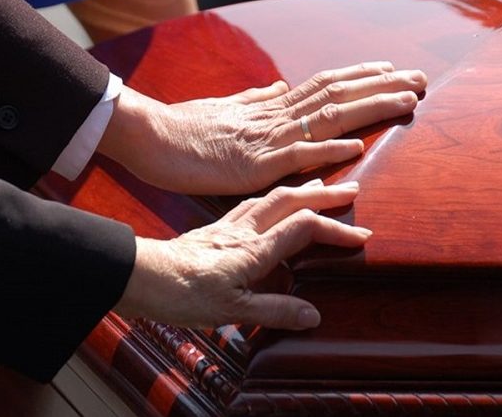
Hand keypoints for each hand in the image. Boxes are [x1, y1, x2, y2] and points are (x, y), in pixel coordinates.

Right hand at [99, 62, 426, 194]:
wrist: (150, 136)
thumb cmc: (183, 127)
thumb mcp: (225, 110)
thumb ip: (256, 100)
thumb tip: (279, 87)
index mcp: (269, 105)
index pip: (324, 84)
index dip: (361, 76)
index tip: (393, 70)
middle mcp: (273, 115)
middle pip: (336, 94)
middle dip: (381, 85)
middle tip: (420, 79)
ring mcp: (265, 138)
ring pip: (326, 117)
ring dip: (369, 107)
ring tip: (407, 100)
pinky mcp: (251, 165)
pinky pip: (295, 156)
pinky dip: (327, 150)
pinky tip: (356, 146)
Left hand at [114, 179, 369, 329]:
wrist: (140, 276)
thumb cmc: (181, 293)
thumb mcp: (231, 310)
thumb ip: (274, 310)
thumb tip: (313, 315)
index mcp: (253, 249)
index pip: (304, 228)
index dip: (335, 229)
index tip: (361, 235)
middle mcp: (243, 230)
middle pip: (290, 201)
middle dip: (324, 194)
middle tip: (352, 189)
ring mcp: (226, 225)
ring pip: (270, 197)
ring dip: (299, 190)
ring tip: (318, 186)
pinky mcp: (213, 227)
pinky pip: (250, 204)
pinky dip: (271, 198)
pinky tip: (269, 202)